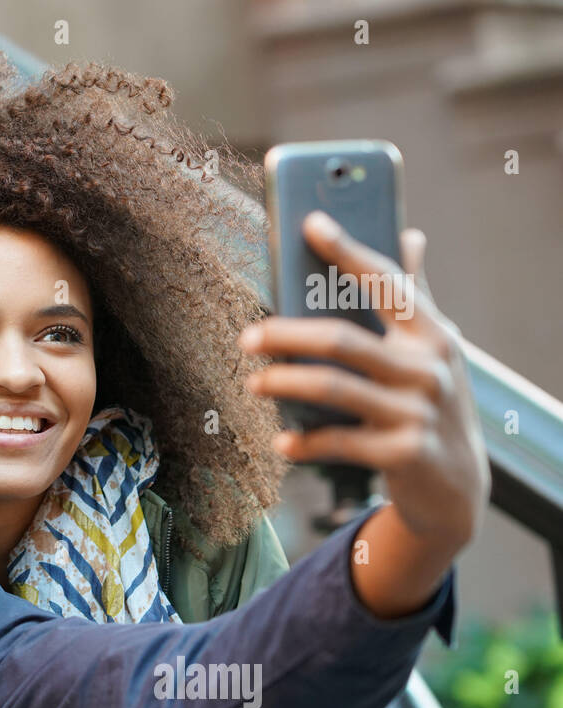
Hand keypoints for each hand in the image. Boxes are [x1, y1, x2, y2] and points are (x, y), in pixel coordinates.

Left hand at [239, 212, 490, 607]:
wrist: (457, 484)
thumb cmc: (432, 400)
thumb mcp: (434, 348)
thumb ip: (416, 296)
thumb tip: (411, 234)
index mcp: (432, 332)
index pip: (386, 282)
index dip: (348, 250)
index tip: (311, 223)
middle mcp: (429, 367)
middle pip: (342, 339)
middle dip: (286, 334)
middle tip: (248, 335)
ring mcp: (417, 412)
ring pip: (333, 388)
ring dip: (284, 384)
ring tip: (254, 381)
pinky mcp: (403, 453)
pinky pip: (339, 442)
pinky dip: (305, 442)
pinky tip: (281, 441)